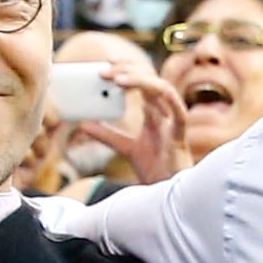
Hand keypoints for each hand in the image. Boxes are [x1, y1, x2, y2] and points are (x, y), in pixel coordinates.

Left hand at [75, 61, 189, 185]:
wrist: (168, 194)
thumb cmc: (155, 170)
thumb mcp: (125, 148)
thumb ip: (106, 135)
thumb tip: (82, 124)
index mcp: (154, 112)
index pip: (142, 82)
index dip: (125, 72)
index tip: (103, 69)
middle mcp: (165, 112)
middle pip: (150, 81)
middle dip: (128, 70)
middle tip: (104, 70)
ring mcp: (173, 122)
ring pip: (162, 89)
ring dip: (141, 80)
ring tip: (117, 79)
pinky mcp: (179, 135)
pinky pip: (178, 111)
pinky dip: (166, 97)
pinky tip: (150, 89)